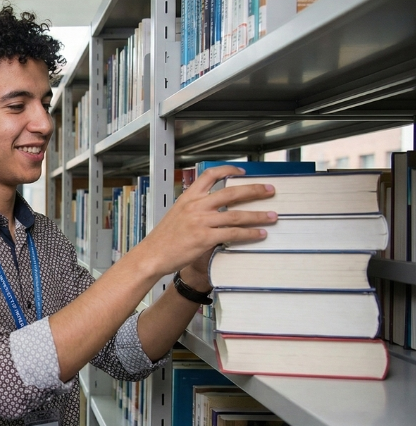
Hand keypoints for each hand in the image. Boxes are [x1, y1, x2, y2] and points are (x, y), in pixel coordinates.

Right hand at [135, 165, 276, 277]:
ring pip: (236, 215)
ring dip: (258, 215)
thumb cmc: (163, 238)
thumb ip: (195, 208)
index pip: (210, 175)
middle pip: (231, 192)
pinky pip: (233, 234)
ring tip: (272, 216)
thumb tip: (215, 208)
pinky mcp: (205, 238)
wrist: (152, 255)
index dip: (228, 170)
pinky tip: (259, 234)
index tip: (242, 172)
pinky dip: (249, 234)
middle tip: (269, 190)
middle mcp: (196, 206)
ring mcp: (201, 222)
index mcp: (188, 197)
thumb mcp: (176, 214)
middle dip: (254, 190)